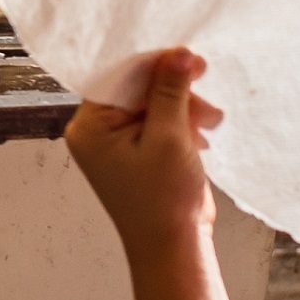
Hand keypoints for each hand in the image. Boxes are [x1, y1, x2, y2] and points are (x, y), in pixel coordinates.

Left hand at [65, 46, 220, 256]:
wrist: (175, 247)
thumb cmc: (163, 201)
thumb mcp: (169, 137)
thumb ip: (170, 91)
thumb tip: (177, 52)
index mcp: (88, 127)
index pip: (116, 76)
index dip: (151, 61)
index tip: (183, 52)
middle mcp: (97, 131)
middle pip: (135, 87)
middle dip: (172, 85)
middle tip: (202, 74)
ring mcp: (119, 141)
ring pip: (152, 102)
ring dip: (183, 104)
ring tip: (210, 118)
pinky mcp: (141, 150)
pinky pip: (159, 120)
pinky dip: (182, 121)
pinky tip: (202, 131)